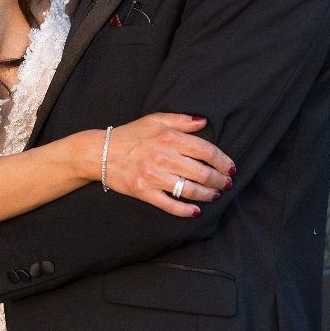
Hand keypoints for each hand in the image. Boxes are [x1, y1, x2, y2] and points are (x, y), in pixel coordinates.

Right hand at [105, 113, 234, 216]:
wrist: (99, 152)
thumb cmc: (130, 134)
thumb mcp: (155, 120)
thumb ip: (181, 120)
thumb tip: (204, 121)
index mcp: (169, 137)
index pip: (206, 151)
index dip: (223, 161)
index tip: (231, 167)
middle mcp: (163, 157)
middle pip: (202, 173)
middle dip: (220, 180)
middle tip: (227, 183)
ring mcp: (153, 176)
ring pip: (190, 190)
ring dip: (208, 195)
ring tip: (215, 195)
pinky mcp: (144, 192)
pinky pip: (170, 205)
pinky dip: (186, 210)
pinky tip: (196, 210)